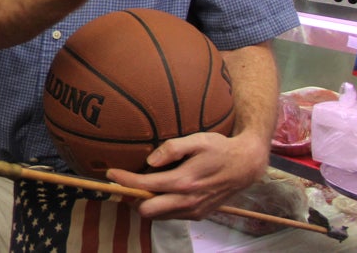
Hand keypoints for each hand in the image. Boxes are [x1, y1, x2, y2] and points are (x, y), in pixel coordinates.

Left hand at [105, 129, 268, 219]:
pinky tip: (163, 191)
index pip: (145, 186)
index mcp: (184, 181)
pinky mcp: (198, 215)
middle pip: (146, 210)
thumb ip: (172, 149)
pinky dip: (161, 207)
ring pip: (157, 216)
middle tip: (126, 183)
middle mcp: (188, 201)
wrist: (246, 166)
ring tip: (144, 186)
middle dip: (132, 198)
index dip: (124, 180)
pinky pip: (171, 216)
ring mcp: (194, 210)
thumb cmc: (220, 148)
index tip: (110, 173)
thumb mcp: (197, 140)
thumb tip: (149, 161)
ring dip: (147, 203)